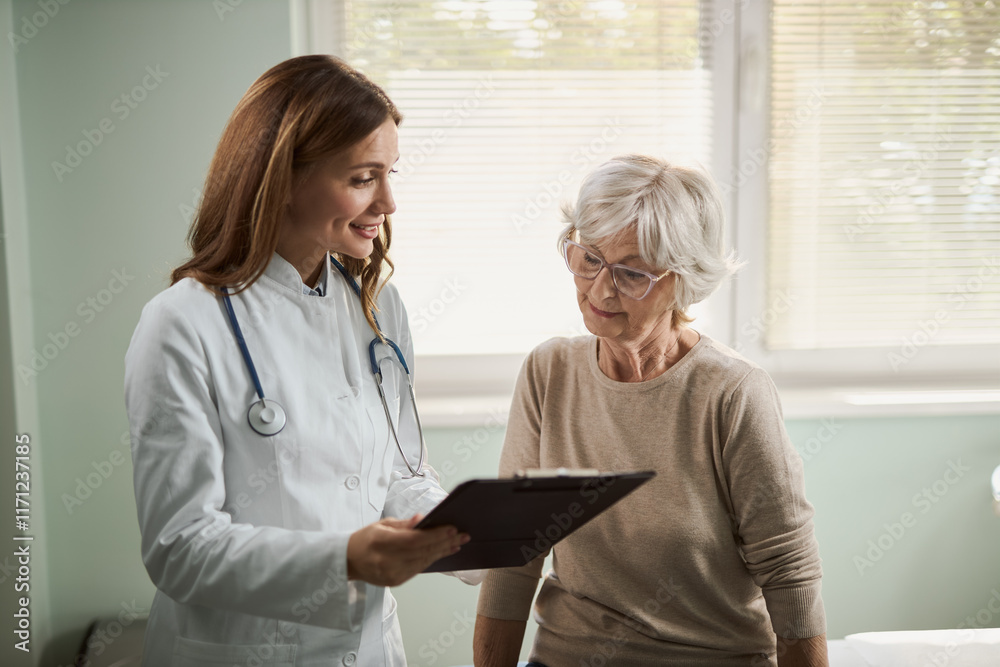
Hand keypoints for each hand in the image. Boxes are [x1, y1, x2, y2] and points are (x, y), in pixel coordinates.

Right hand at [347, 515, 468, 586]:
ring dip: (443, 551)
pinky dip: (433, 559)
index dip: (435, 534)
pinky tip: (443, 552)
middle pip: (423, 551)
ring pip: (424, 561)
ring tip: (458, 543)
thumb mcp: (382, 525)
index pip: (414, 539)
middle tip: (463, 535)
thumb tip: (422, 519)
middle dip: (445, 542)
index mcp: (381, 542)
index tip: (451, 528)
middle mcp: (386, 560)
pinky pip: (419, 569)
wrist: (348, 561)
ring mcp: (391, 573)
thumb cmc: (365, 539)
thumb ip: (404, 524)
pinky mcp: (396, 581)